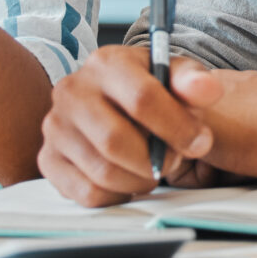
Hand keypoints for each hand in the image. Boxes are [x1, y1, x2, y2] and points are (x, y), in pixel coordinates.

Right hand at [39, 53, 256, 205]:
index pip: (142, 99)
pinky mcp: (49, 159)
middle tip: (173, 160)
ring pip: (103, 172)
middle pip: (115, 141)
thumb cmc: (152, 91)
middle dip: (156, 160)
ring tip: (153, 168)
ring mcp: (56, 126)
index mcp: (106, 63)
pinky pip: (87, 193)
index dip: (178, 128)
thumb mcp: (177, 77)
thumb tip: (207, 90)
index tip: (200, 142)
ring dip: (140, 179)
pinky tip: (129, 178)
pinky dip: (118, 194)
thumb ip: (194, 81)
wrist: (116, 103)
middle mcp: (72, 91)